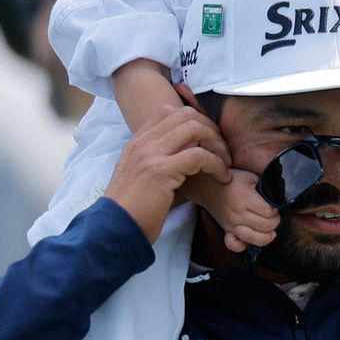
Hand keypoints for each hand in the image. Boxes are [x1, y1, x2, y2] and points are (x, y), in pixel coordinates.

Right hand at [105, 104, 231, 242]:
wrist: (115, 229)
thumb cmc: (132, 209)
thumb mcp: (139, 174)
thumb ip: (156, 158)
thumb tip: (185, 152)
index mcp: (137, 141)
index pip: (169, 111)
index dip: (195, 120)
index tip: (208, 140)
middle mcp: (143, 142)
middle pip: (186, 115)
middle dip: (211, 129)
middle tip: (222, 151)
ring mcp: (151, 154)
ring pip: (194, 128)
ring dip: (217, 144)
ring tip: (224, 163)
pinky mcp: (162, 171)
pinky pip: (199, 155)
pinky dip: (216, 164)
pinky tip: (222, 177)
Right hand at [182, 167, 279, 252]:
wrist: (207, 185)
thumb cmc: (232, 179)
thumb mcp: (250, 176)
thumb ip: (265, 187)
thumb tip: (278, 198)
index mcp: (245, 197)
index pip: (269, 212)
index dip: (276, 210)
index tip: (274, 205)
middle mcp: (238, 213)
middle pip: (265, 226)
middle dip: (274, 222)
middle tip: (272, 216)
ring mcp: (231, 223)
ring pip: (253, 239)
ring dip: (266, 237)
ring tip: (269, 231)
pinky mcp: (226, 230)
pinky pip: (234, 245)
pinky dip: (243, 246)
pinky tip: (249, 240)